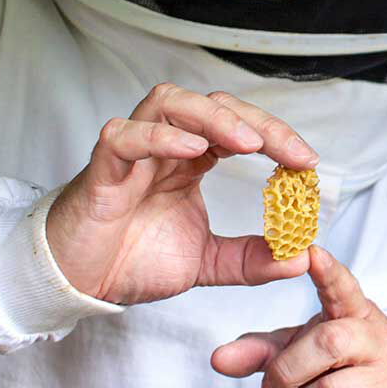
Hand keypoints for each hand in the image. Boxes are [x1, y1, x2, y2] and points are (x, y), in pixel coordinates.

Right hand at [46, 83, 318, 305]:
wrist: (77, 285)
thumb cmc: (132, 260)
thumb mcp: (208, 263)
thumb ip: (253, 259)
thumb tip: (300, 257)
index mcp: (191, 160)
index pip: (240, 128)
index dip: (277, 137)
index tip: (309, 164)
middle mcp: (165, 146)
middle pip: (214, 105)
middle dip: (259, 123)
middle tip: (292, 153)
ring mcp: (132, 152)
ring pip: (170, 102)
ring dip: (214, 117)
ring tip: (248, 143)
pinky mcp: (101, 170)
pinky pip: (124, 136)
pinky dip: (158, 136)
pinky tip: (192, 149)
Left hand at [211, 245, 386, 387]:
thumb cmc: (342, 376)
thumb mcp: (304, 355)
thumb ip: (264, 351)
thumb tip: (218, 358)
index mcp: (358, 317)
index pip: (345, 288)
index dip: (329, 272)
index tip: (311, 252)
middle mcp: (379, 343)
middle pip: (329, 342)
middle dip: (287, 371)